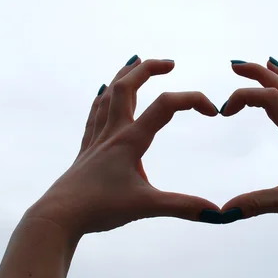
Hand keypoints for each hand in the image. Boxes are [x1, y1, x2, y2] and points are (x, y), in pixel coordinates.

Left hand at [25, 57, 220, 236]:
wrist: (59, 216)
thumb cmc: (100, 209)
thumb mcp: (147, 207)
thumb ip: (183, 207)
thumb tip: (217, 214)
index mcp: (130, 141)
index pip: (165, 106)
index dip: (192, 100)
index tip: (213, 112)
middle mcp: (113, 132)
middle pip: (127, 86)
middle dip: (149, 69)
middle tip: (170, 63)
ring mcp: (97, 138)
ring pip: (109, 95)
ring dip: (124, 75)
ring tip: (136, 61)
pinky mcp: (87, 148)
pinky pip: (95, 113)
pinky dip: (103, 97)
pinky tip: (103, 91)